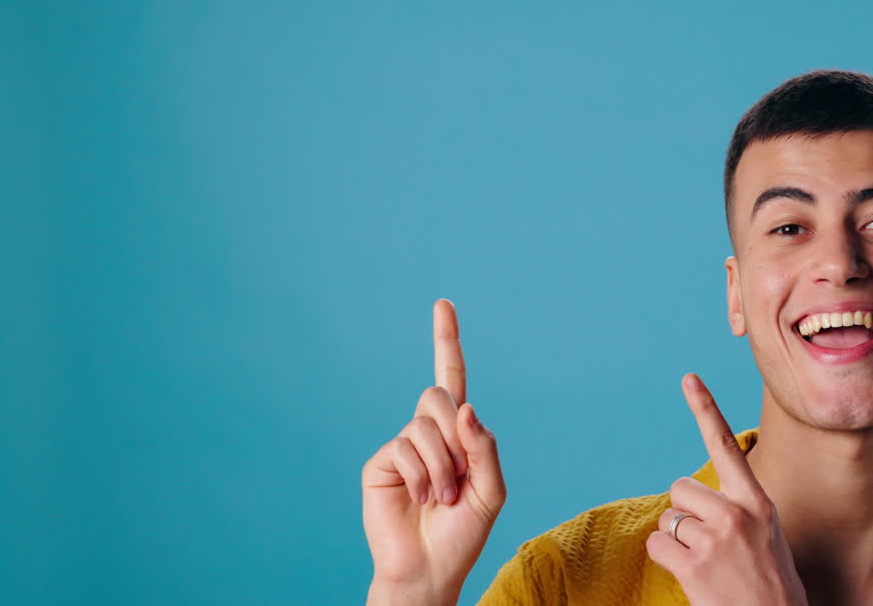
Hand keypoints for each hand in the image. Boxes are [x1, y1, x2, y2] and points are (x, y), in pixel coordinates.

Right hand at [361, 299, 505, 604]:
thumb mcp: (491, 489)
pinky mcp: (381, 463)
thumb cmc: (463, 532)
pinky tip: (423, 500)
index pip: (452, 377)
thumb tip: (465, 406)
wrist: (431, 568)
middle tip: (459, 478)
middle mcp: (428, 432)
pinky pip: (405, 447)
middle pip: (440, 396)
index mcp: (458, 433)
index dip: (446, 341)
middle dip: (456, 433)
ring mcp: (402, 446)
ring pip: (425, 424)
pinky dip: (424, 476)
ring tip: (443, 498)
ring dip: (444, 466)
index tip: (443, 304)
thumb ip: (484, 446)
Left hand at [646, 374, 807, 605]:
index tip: (688, 378)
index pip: (727, 446)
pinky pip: (657, 545)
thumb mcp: (766, 535)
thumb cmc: (770, 584)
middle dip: (684, 512)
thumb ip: (737, 510)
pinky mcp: (695, 566)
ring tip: (707, 565)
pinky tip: (692, 577)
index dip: (706, 410)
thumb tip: (692, 500)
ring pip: (668, 518)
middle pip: (680, 487)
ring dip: (676, 540)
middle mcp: (736, 514)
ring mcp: (715, 539)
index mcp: (758, 502)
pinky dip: (667, 560)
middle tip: (708, 544)